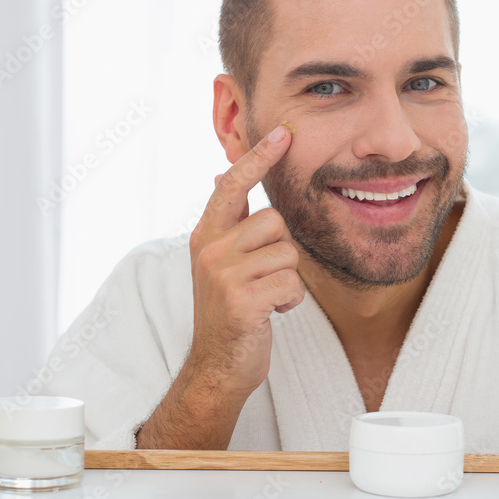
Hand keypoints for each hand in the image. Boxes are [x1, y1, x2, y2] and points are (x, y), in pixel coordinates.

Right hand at [186, 123, 304, 398]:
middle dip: (282, 251)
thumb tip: (223, 173)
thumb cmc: (228, 312)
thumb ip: (227, 220)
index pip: (233, 184)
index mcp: (206, 235)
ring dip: (288, 280)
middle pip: (275, 221)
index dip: (259, 157)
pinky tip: (271, 313)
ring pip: (288, 253)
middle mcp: (210, 249)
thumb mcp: (220, 260)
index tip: (284, 132)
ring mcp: (223, 275)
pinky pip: (292, 283)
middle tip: (263, 278)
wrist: (216, 367)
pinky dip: (291, 301)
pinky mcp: (241, 300)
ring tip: (265, 298)